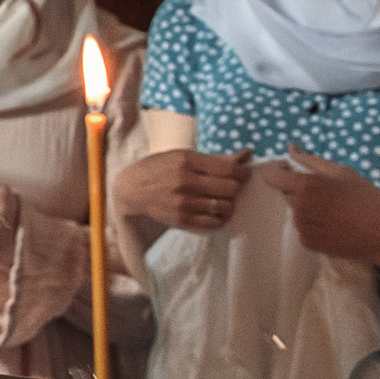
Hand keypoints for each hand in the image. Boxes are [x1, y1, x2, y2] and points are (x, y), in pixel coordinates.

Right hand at [115, 148, 250, 231]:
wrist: (132, 190)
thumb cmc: (161, 168)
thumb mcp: (184, 155)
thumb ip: (216, 158)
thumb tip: (247, 155)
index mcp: (187, 161)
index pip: (230, 170)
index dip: (243, 173)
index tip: (243, 174)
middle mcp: (186, 182)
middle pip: (231, 189)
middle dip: (236, 188)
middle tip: (230, 187)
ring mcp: (183, 203)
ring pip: (226, 207)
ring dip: (229, 203)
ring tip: (222, 199)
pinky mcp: (182, 220)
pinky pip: (215, 223)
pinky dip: (221, 218)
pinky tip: (215, 211)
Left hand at [257, 148, 379, 266]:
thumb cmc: (366, 198)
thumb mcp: (342, 172)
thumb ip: (311, 160)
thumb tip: (291, 148)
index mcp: (306, 186)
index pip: (272, 177)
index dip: (280, 172)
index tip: (291, 171)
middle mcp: (299, 207)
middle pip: (286, 193)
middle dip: (298, 190)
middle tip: (325, 192)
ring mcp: (302, 227)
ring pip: (296, 212)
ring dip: (306, 208)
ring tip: (333, 210)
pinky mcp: (308, 243)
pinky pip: (303, 228)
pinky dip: (313, 225)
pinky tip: (333, 224)